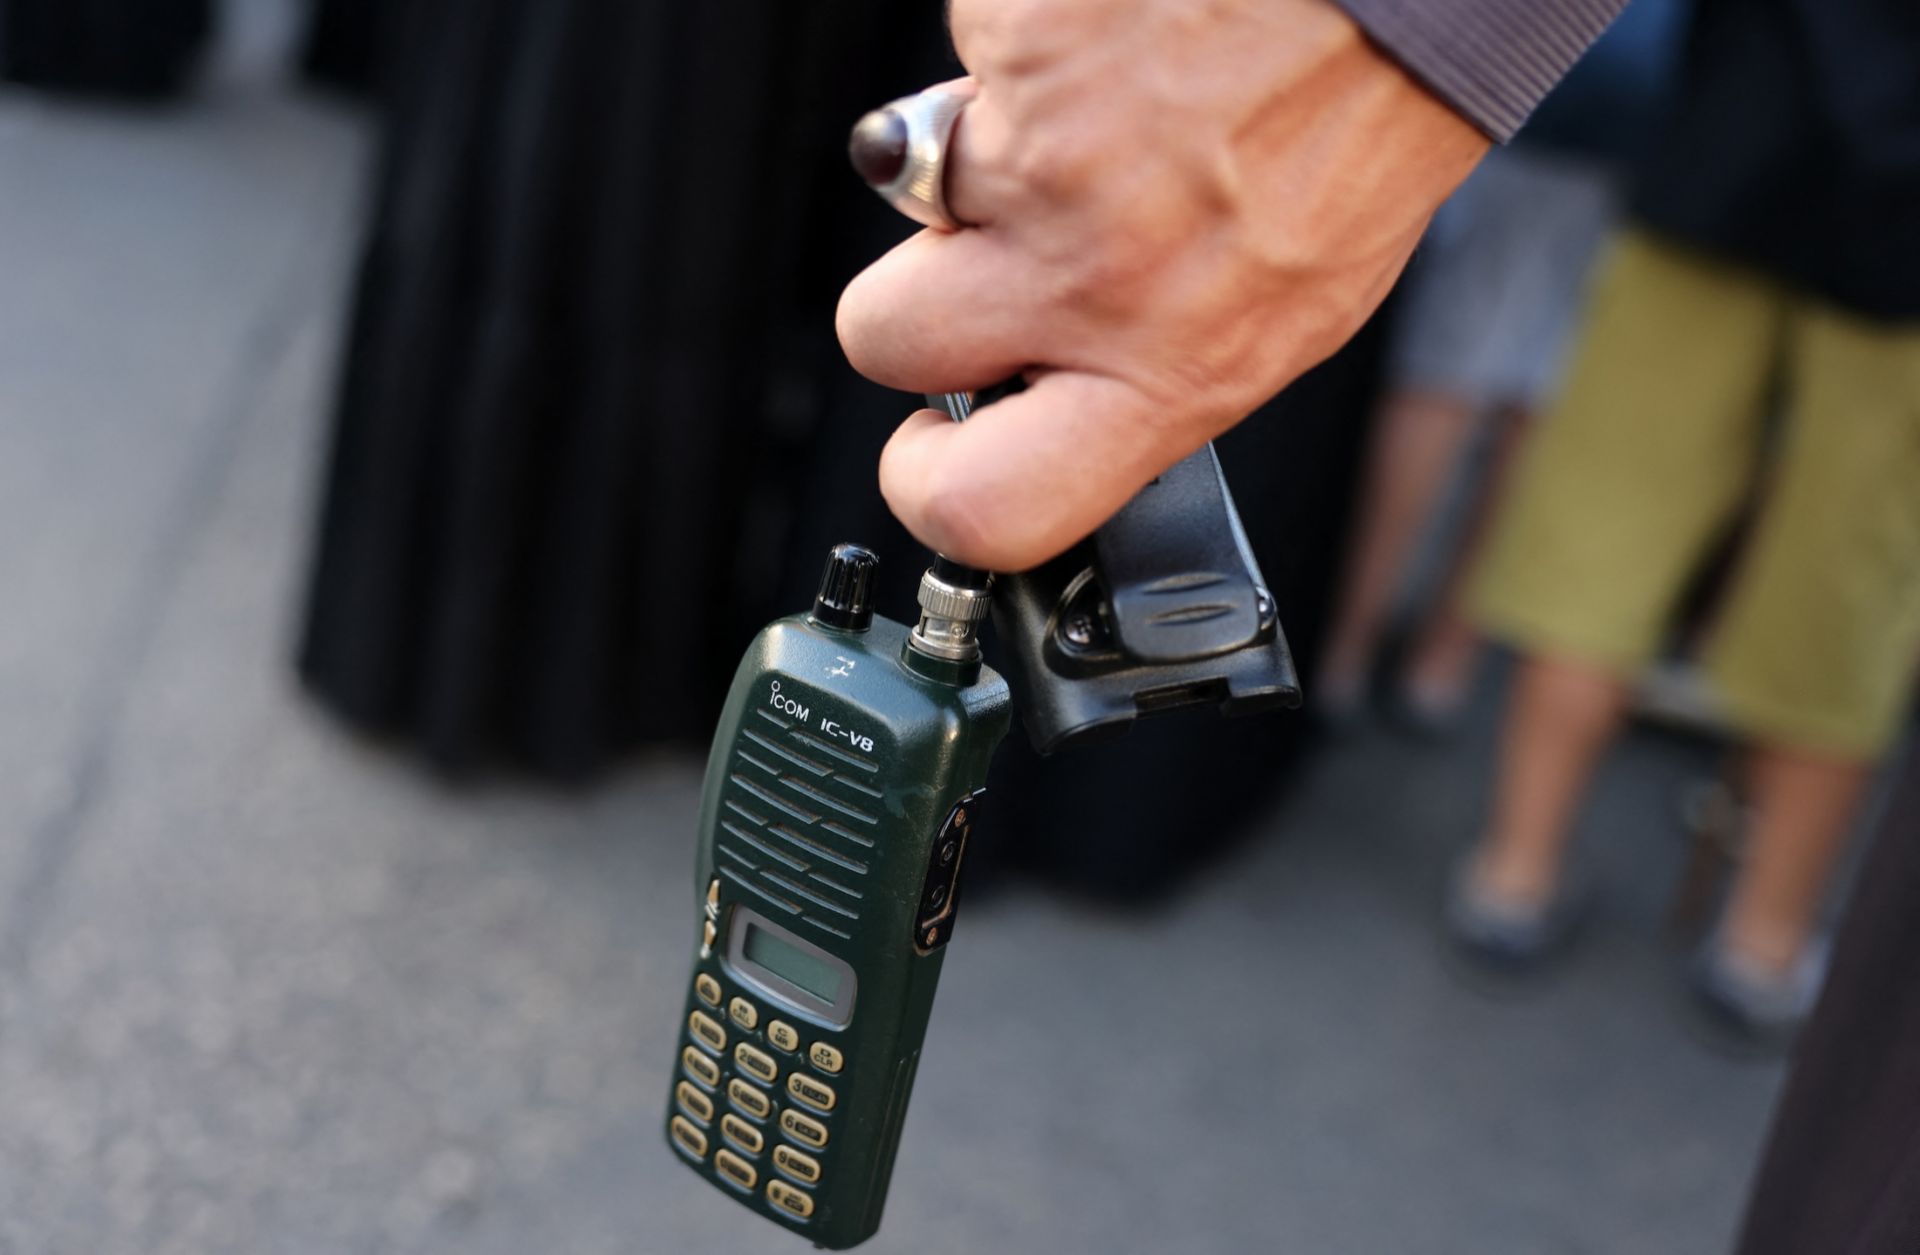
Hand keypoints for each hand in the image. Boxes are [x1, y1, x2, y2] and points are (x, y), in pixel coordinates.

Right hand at [837, 0, 1487, 570]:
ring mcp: (1046, 160)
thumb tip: (1059, 390)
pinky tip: (1108, 50)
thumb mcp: (1288, 310)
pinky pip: (963, 63)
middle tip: (981, 258)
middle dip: (912, 288)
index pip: (990, 506)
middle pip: (884, 336)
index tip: (930, 446)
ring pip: (907, 185)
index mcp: (1173, 372)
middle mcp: (1097, 278)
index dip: (924, 486)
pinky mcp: (1019, 44)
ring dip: (979, 158)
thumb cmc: (1362, 130)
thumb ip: (1157, 368)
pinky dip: (1016, 55)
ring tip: (1090, 124)